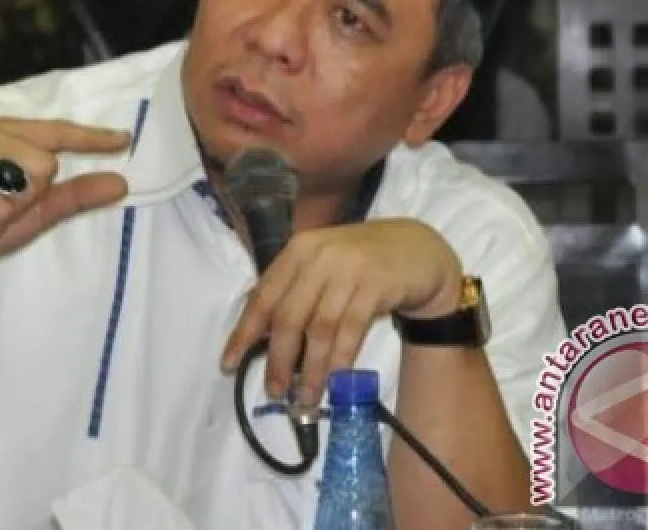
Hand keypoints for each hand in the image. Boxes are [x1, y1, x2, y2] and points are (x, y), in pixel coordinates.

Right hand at [0, 118, 130, 280]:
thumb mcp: (38, 210)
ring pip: (28, 182)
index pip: (59, 131)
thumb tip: (120, 182)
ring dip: (10, 210)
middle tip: (2, 206)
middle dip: (32, 196)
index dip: (92, 138)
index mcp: (10, 133)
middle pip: (48, 163)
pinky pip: (1, 208)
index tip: (125, 139)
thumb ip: (76, 195)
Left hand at [220, 218, 462, 406]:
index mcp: (298, 250)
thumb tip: (258, 337)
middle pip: (288, 316)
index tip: (229, 364)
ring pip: (320, 329)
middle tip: (273, 391)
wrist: (418, 250)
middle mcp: (319, 257)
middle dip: (278, 359)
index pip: (263, 296)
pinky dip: (339, 360)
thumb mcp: (322, 263)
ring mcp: (349, 271)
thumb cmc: (360, 261)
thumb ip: (293, 290)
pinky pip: (351, 331)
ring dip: (310, 369)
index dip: (244, 333)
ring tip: (304, 398)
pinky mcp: (376, 287)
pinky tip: (333, 382)